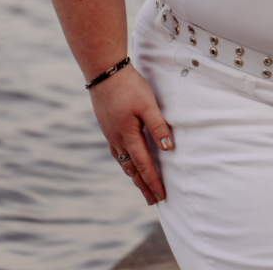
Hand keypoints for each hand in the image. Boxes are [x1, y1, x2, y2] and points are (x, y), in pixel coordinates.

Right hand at [88, 63, 172, 204]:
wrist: (104, 72)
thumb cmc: (129, 86)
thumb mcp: (148, 104)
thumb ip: (158, 125)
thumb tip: (168, 148)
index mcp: (129, 136)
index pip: (144, 165)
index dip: (153, 181)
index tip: (161, 196)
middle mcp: (117, 139)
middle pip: (132, 169)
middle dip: (143, 185)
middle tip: (153, 201)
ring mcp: (110, 134)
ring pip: (123, 162)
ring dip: (133, 176)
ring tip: (141, 186)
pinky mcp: (107, 126)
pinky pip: (117, 152)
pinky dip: (125, 162)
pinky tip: (127, 161)